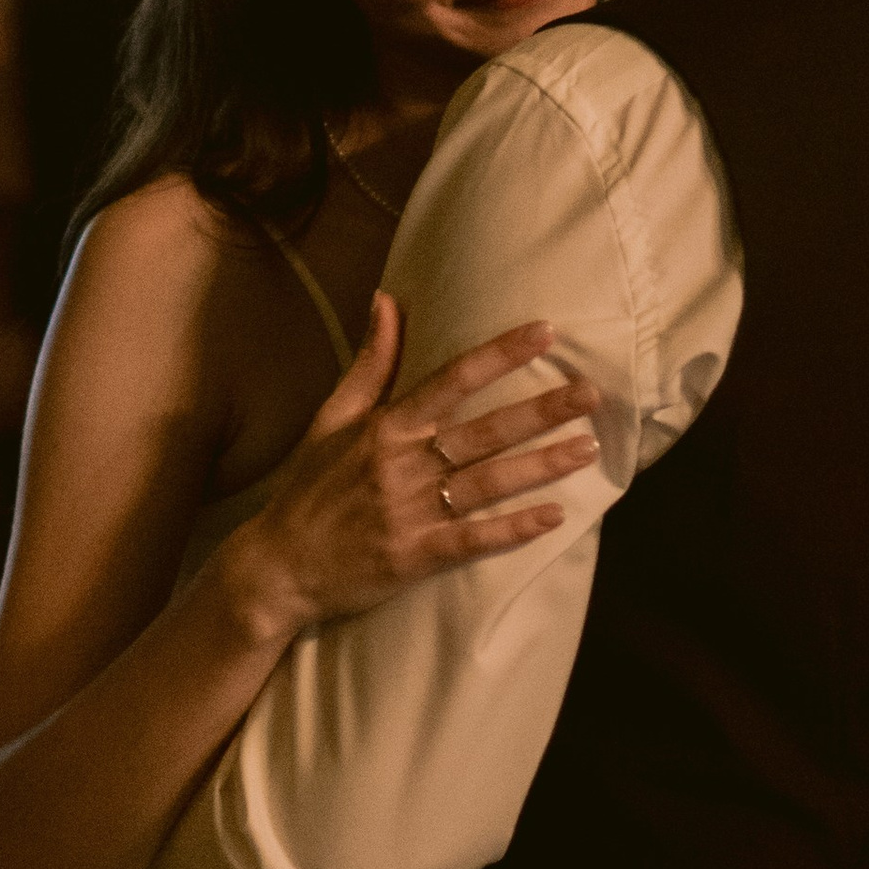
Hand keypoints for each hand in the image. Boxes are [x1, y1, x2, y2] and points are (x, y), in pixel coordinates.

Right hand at [223, 299, 601, 643]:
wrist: (277, 568)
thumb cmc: (308, 489)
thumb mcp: (331, 419)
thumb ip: (370, 363)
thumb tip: (387, 299)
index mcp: (385, 428)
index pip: (452, 380)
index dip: (501, 355)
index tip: (545, 333)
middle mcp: (402, 465)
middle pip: (483, 431)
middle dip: (541, 410)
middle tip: (591, 394)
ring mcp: (410, 513)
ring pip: (488, 483)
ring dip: (541, 465)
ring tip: (588, 448)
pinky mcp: (415, 557)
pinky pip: (473, 540)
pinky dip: (513, 529)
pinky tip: (553, 517)